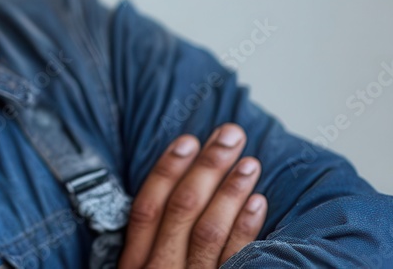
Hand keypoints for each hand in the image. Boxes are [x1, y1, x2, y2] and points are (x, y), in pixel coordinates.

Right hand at [117, 123, 267, 268]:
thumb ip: (151, 242)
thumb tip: (173, 188)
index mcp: (135, 261)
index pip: (147, 207)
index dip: (167, 170)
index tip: (188, 141)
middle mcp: (159, 268)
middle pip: (181, 210)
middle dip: (206, 168)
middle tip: (228, 136)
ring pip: (208, 231)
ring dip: (230, 192)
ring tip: (249, 163)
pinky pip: (234, 259)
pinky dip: (245, 228)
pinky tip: (257, 203)